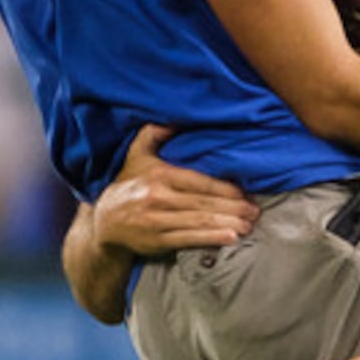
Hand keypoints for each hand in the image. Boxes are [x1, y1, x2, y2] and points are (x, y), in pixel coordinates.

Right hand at [93, 124, 255, 256]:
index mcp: (159, 174)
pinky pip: (188, 239)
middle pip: (203, 202)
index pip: (199, 181)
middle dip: (233, 208)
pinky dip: (211, 239)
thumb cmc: (127, 186)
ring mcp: (157, 220)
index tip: (244, 194)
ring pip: (199, 221)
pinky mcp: (156, 240)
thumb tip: (173, 119)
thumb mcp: (136, 155)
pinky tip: (230, 238)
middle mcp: (158, 197)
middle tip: (255, 212)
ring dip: (228, 224)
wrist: (104, 222)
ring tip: (249, 225)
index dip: (224, 188)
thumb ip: (153, 134)